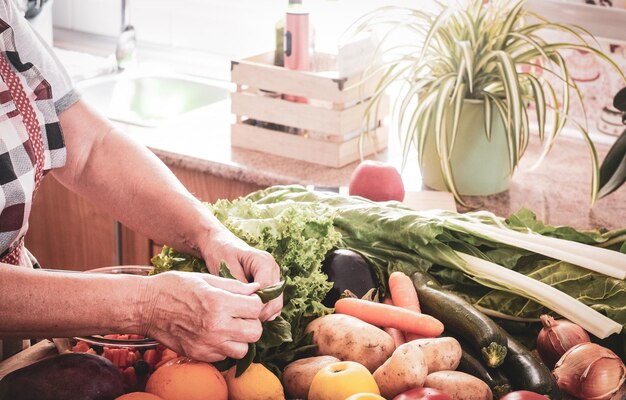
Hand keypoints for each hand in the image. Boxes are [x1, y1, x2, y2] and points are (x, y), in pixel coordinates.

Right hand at [140, 271, 262, 362]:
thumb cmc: (175, 287)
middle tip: (241, 314)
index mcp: (219, 302)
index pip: (256, 307)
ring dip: (241, 338)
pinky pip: (224, 356)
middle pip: (255, 332)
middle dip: (252, 322)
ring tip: (230, 326)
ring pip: (243, 349)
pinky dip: (225, 347)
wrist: (147, 306)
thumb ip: (234, 286)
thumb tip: (257, 289)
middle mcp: (215, 326)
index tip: (247, 300)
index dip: (254, 302)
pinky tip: (216, 333)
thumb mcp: (206, 278)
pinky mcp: (199, 354)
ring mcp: (207, 344)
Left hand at [201, 228, 282, 320]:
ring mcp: (274, 275)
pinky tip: (250, 314)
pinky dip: (265, 310)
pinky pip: (273, 300)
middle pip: (276, 298)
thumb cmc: (220, 254)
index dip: (257, 307)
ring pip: (277, 301)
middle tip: (244, 321)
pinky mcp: (270, 281)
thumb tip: (249, 305)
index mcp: (264, 262)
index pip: (268, 291)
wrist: (219, 244)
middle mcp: (273, 267)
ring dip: (264, 313)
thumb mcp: (226, 269)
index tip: (242, 316)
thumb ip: (239, 287)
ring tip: (246, 319)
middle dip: (262, 312)